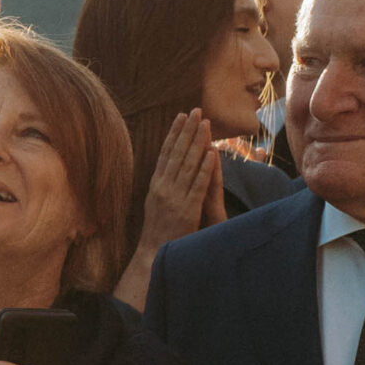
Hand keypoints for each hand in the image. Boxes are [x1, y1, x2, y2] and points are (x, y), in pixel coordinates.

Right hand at [138, 110, 219, 252]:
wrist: (153, 253)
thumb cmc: (157, 230)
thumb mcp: (155, 203)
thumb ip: (162, 185)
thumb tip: (168, 168)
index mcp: (155, 184)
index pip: (165, 153)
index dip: (174, 133)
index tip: (181, 116)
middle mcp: (163, 187)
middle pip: (177, 153)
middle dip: (187, 131)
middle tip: (196, 111)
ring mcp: (175, 196)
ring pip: (188, 164)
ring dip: (197, 142)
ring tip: (206, 124)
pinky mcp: (187, 207)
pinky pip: (198, 184)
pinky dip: (205, 167)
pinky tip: (211, 153)